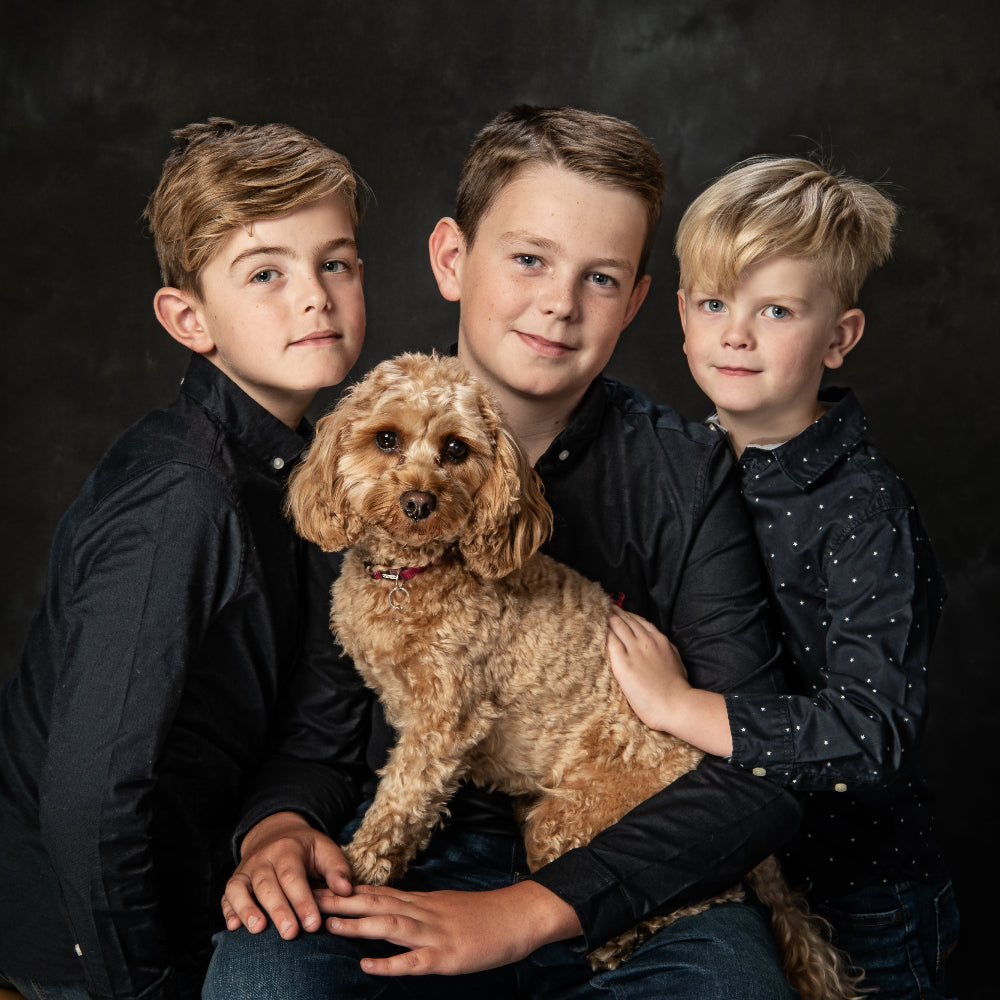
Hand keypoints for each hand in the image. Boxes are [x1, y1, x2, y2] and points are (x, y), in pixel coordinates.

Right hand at [220, 811, 353, 938]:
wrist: (275, 832)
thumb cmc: (305, 848)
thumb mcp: (324, 849)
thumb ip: (336, 868)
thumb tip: (345, 891)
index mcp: (287, 849)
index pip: (293, 877)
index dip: (303, 901)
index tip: (313, 925)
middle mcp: (262, 859)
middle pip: (267, 885)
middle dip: (278, 910)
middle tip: (290, 933)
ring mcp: (246, 870)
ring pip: (241, 889)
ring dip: (247, 909)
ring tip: (258, 929)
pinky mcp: (234, 882)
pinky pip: (227, 895)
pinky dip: (228, 911)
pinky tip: (233, 927)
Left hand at [317, 879, 580, 975]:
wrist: (518, 916)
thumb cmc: (482, 914)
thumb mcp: (444, 905)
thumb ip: (416, 908)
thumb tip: (388, 908)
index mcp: (421, 901)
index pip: (375, 892)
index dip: (343, 890)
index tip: (315, 886)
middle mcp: (422, 912)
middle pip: (374, 904)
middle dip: (339, 903)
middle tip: (307, 899)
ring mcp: (434, 934)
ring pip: (390, 926)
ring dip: (358, 926)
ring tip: (329, 925)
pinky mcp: (446, 957)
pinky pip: (413, 961)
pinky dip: (389, 963)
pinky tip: (367, 965)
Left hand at [606, 607, 688, 731]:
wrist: (676, 704)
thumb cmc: (678, 688)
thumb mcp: (676, 660)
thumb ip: (665, 649)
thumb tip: (659, 644)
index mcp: (659, 639)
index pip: (638, 621)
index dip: (626, 614)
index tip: (617, 611)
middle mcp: (646, 641)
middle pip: (625, 620)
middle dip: (613, 611)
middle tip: (602, 605)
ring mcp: (634, 650)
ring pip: (617, 626)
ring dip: (606, 618)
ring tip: (596, 612)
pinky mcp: (623, 663)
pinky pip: (610, 641)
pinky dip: (603, 633)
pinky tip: (595, 629)